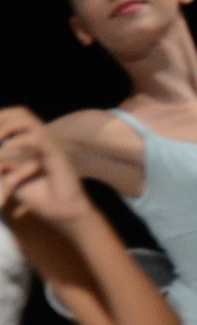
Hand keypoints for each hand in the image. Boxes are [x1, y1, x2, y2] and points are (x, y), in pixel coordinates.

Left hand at [0, 109, 97, 227]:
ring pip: (27, 120)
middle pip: (21, 113)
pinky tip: (7, 148)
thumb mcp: (9, 180)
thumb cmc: (39, 196)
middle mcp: (40, 140)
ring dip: (7, 127)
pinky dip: (19, 141)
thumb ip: (1, 167)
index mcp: (31, 143)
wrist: (61, 211)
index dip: (1, 118)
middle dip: (1, 118)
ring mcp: (49, 145)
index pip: (14, 118)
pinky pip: (37, 139)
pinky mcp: (56, 154)